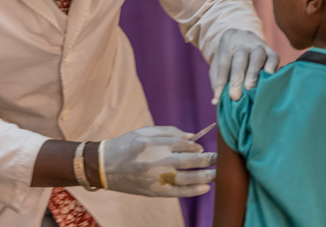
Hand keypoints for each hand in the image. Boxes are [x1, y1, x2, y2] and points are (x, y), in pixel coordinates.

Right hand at [101, 126, 215, 196]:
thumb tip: (192, 136)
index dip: (195, 145)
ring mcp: (156, 178)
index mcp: (153, 144)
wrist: (105, 166)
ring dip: (205, 175)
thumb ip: (168, 132)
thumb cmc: (126, 145)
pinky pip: (177, 192)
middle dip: (208, 159)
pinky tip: (205, 188)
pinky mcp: (154, 191)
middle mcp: (156, 161)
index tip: (201, 147)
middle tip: (220, 158)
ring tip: (218, 173)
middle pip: (189, 160)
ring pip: (187, 177)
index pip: (183, 143)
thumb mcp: (144, 132)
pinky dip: (192, 191)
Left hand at [210, 28, 278, 103]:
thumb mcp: (219, 66)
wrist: (244, 40)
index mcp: (227, 43)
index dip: (221, 80)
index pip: (223, 62)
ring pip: (257, 59)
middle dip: (237, 79)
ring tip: (250, 90)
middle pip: (239, 60)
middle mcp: (243, 43)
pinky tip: (266, 84)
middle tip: (235, 96)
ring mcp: (259, 47)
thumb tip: (216, 101)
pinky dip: (270, 72)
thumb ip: (217, 82)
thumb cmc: (229, 59)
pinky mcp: (272, 53)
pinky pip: (273, 61)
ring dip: (253, 76)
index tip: (219, 96)